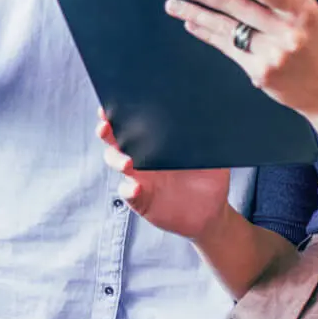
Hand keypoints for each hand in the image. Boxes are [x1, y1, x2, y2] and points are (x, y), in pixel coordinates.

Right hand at [97, 110, 230, 240]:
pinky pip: (128, 193)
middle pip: (115, 140)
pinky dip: (129, 190)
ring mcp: (139, 178)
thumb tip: (209, 114)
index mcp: (156, 141)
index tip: (110, 106)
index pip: (132, 122)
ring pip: (117, 164)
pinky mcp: (141, 200)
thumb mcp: (212, 154)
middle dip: (106, 131)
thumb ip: (208, 137)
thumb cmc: (209, 178)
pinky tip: (136, 188)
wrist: (211, 212)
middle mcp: (142, 157)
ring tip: (128, 163)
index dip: (117, 114)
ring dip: (117, 160)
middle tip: (105, 127)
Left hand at [165, 0, 317, 120]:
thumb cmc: (315, 45)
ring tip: (172, 3)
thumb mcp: (309, 13)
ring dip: (195, 13)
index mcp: (302, 10)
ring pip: (226, 27)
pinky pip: (227, 48)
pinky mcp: (260, 73)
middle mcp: (287, 32)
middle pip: (236, 6)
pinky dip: (207, 34)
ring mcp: (273, 55)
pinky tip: (191, 23)